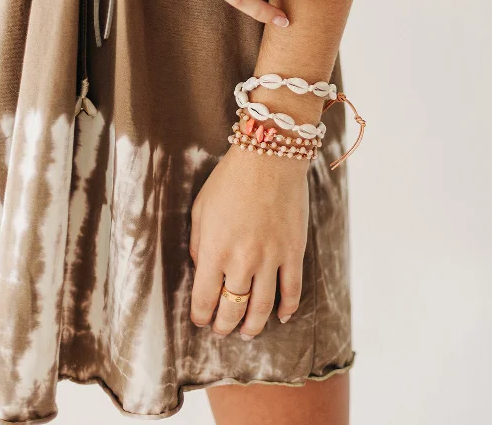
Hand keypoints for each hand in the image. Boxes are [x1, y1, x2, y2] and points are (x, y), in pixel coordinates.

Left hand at [189, 145, 309, 338]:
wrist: (270, 157)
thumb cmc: (230, 179)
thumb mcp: (200, 208)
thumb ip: (197, 243)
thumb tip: (200, 267)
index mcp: (214, 250)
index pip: (204, 299)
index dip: (200, 316)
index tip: (200, 319)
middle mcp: (242, 261)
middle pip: (232, 309)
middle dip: (224, 325)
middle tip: (222, 330)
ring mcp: (271, 258)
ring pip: (262, 307)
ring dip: (253, 325)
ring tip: (248, 332)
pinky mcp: (293, 251)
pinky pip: (292, 290)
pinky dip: (288, 308)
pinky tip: (282, 316)